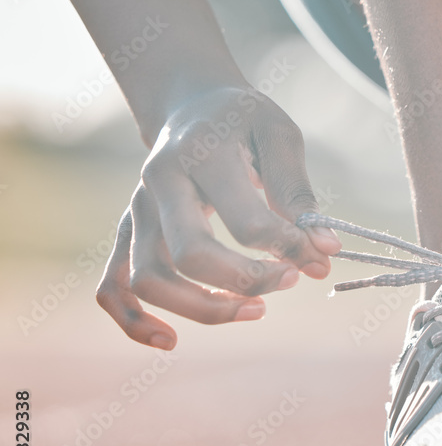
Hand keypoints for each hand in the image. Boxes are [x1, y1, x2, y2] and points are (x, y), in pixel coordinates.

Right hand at [96, 86, 340, 349]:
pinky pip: (112, 287)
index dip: (289, 249)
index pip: (246, 220)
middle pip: (191, 255)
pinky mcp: (127, 232)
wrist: (191, 104)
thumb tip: (324, 250)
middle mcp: (158, 182)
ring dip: (204, 309)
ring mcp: (136, 210)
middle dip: (248, 281)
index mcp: (201, 153)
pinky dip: (133, 321)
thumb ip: (297, 192)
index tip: (321, 257)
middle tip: (292, 281)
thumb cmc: (243, 122)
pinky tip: (170, 341)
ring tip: (257, 311)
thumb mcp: (279, 135)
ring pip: (150, 280)